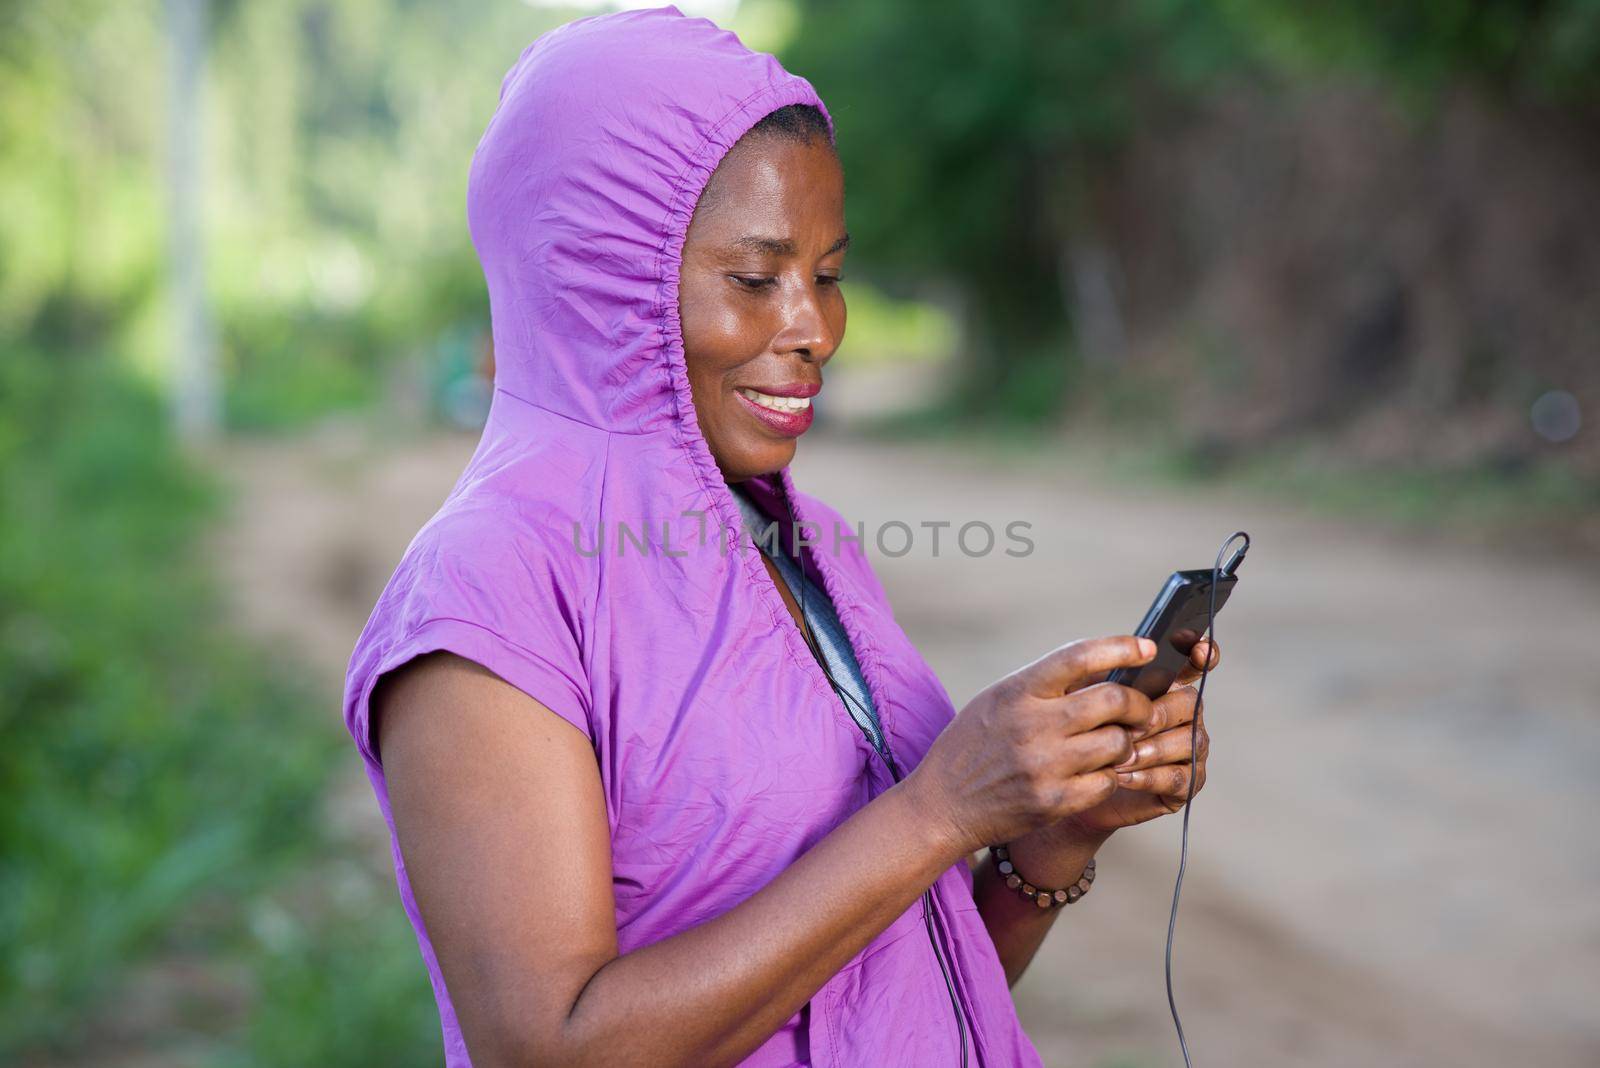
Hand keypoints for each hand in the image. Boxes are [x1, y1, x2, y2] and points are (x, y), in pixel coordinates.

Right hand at [906, 636, 1157, 857]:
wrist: (941, 805)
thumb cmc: (973, 745)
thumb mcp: (998, 700)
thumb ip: (1045, 685)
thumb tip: (1105, 668)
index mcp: (1017, 691)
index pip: (1080, 656)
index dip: (1121, 648)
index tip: (1147, 648)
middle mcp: (1032, 724)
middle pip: (1113, 700)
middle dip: (1138, 703)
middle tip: (1140, 709)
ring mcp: (1044, 765)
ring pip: (1119, 743)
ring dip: (1125, 742)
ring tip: (1114, 744)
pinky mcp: (1054, 801)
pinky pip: (1108, 781)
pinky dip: (1110, 775)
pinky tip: (1096, 773)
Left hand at [1064, 637, 1218, 836]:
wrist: (1076, 785)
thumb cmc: (1084, 735)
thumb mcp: (1085, 700)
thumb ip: (1104, 678)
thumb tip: (1116, 665)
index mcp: (1166, 686)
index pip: (1195, 662)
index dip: (1203, 653)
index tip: (1198, 651)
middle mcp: (1184, 715)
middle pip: (1191, 703)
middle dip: (1158, 715)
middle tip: (1128, 728)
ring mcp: (1189, 749)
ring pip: (1189, 741)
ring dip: (1152, 749)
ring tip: (1119, 757)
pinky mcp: (1185, 783)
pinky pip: (1179, 777)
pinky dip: (1150, 776)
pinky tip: (1123, 775)